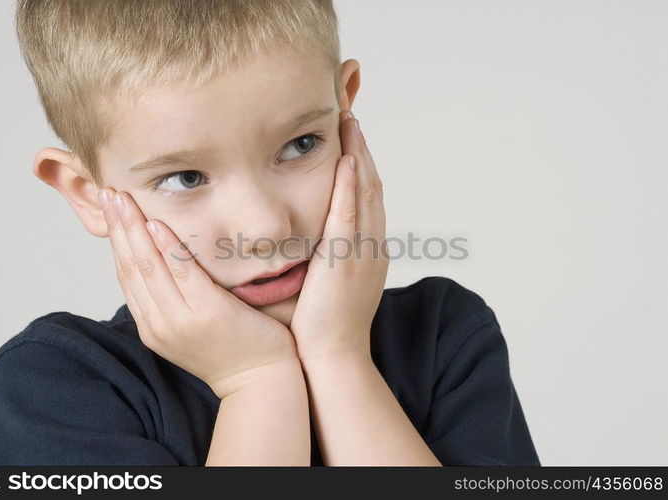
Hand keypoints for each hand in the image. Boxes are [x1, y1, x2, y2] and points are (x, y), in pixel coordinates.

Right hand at [99, 188, 298, 398]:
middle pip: (130, 267)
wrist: (260, 382)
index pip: (127, 276)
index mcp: (153, 326)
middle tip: (108, 194)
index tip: (111, 211)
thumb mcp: (192, 325)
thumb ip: (176, 298)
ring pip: (148, 266)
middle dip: (117, 228)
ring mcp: (180, 320)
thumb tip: (166, 262)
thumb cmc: (234, 349)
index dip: (116, 241)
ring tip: (122, 199)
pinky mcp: (207, 312)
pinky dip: (166, 247)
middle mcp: (159, 324)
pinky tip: (156, 224)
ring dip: (132, 229)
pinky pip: (182, 273)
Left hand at [289, 110, 388, 362]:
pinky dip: (352, 185)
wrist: (332, 356)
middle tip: (351, 113)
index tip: (348, 134)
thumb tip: (304, 234)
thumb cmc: (321, 324)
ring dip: (359, 154)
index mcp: (367, 248)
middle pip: (371, 184)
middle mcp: (371, 244)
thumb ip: (321, 252)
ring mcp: (363, 251)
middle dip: (362, 147)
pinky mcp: (347, 260)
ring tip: (350, 120)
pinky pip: (352, 214)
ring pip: (366, 192)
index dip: (360, 161)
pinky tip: (348, 158)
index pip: (366, 195)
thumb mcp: (327, 281)